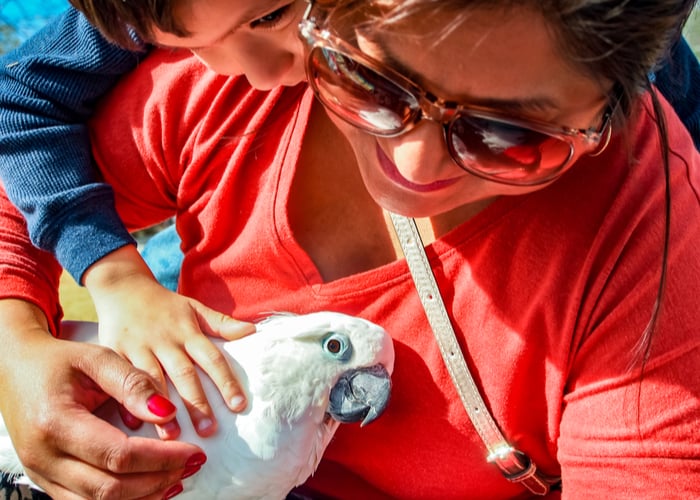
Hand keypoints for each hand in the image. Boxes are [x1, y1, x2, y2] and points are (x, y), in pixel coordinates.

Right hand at [0, 299, 204, 498]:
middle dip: (158, 480)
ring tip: (177, 479)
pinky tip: (149, 488)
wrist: (15, 368)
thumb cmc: (59, 361)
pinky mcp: (45, 481)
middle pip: (109, 488)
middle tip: (192, 465)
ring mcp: (40, 473)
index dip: (160, 458)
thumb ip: (132, 382)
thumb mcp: (97, 358)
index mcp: (55, 422)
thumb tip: (166, 411)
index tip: (194, 451)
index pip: (117, 455)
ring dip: (143, 496)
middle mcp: (43, 456)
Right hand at [84, 246, 254, 436]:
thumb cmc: (165, 305)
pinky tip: (134, 424)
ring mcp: (137, 347)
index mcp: (187, 331)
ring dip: (161, 409)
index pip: (212, 358)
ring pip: (152, 381)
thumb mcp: (194, 308)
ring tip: (172, 436)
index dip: (226, 382)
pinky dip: (125, 402)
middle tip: (209, 431)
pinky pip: (119, 379)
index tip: (239, 406)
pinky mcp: (112, 353)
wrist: (121, 287)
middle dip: (197, 403)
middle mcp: (165, 341)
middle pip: (184, 374)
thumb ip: (222, 323)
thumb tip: (253, 331)